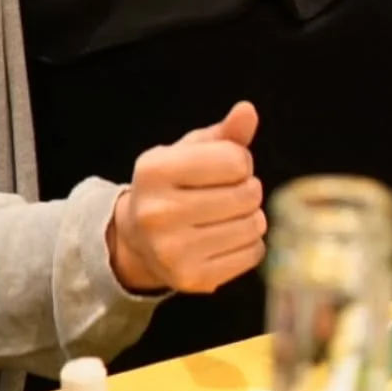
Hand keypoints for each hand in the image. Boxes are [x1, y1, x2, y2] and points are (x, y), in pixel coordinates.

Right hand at [107, 101, 265, 294]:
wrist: (137, 240)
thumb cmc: (171, 187)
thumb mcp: (189, 153)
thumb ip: (223, 134)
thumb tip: (247, 111)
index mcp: (155, 171)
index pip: (235, 160)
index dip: (240, 161)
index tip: (225, 168)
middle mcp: (158, 212)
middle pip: (247, 195)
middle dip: (247, 190)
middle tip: (229, 193)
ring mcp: (173, 251)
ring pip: (254, 226)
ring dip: (252, 218)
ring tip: (228, 216)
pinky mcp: (193, 279)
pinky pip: (253, 254)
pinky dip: (250, 244)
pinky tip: (227, 239)